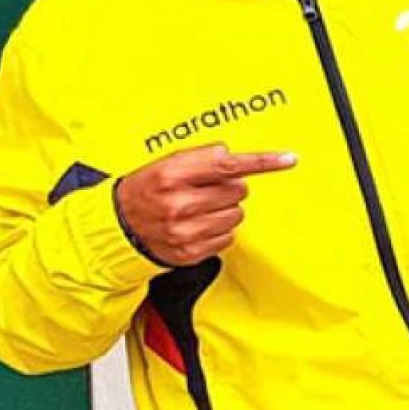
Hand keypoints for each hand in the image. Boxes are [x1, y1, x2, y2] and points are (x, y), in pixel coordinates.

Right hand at [115, 143, 296, 265]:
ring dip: (225, 210)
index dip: (262, 161)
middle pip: (238, 190)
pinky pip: (228, 238)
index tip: (287, 159)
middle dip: (229, 187)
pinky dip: (218, 231)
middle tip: (206, 189)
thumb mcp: (168, 163)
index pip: (228, 164)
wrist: (120, 226)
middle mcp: (178, 203)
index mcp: (172, 174)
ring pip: (237, 215)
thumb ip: (202, 158)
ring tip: (200, 208)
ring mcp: (184, 231)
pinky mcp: (189, 252)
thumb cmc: (148, 189)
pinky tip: (199, 225)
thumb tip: (233, 157)